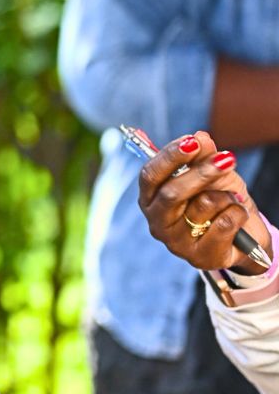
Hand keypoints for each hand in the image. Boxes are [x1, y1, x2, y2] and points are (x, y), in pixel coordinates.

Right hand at [138, 131, 272, 271]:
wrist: (244, 236)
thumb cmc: (220, 201)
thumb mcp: (214, 173)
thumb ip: (204, 156)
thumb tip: (200, 137)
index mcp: (152, 198)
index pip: (150, 175)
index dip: (170, 156)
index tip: (192, 141)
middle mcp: (157, 221)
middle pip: (171, 192)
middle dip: (201, 172)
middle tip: (227, 158)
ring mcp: (176, 242)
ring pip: (203, 206)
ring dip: (226, 196)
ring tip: (231, 199)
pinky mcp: (199, 257)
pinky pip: (223, 224)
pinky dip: (237, 214)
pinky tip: (236, 217)